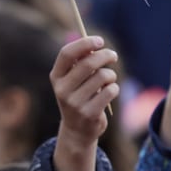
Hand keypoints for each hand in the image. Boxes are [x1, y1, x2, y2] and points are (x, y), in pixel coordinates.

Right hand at [50, 36, 118, 170]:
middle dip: (105, 55)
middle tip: (113, 55)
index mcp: (56, 77)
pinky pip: (110, 91)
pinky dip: (114, 88)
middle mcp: (62, 90)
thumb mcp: (74, 80)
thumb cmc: (79, 96)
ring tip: (109, 79)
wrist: (78, 130)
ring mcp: (75, 103)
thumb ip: (81, 62)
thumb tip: (95, 44)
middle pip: (88, 63)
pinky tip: (110, 92)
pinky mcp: (89, 114)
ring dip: (111, 74)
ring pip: (102, 76)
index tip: (99, 40)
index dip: (84, 44)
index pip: (67, 54)